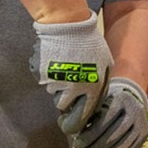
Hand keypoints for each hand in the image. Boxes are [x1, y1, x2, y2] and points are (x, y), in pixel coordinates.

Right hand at [30, 12, 112, 134]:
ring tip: (64, 67)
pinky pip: (44, 80)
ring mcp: (56, 81)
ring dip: (58, 86)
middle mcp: (73, 87)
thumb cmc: (90, 43)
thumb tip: (97, 101)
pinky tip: (55, 61)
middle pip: (64, 107)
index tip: (74, 123)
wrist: (68, 25)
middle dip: (65, 101)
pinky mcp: (41, 74)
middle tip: (66, 90)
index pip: (84, 115)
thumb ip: (102, 84)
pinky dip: (48, 74)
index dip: (78, 121)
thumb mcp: (106, 63)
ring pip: (53, 93)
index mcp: (92, 87)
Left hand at [73, 76, 147, 147]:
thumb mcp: (96, 103)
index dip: (88, 135)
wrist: (132, 102)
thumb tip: (63, 124)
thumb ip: (81, 113)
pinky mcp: (142, 137)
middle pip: (111, 136)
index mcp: (121, 100)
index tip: (76, 143)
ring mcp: (141, 126)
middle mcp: (134, 112)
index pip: (104, 121)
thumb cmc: (106, 103)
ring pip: (119, 146)